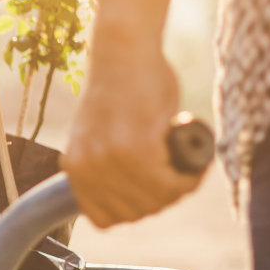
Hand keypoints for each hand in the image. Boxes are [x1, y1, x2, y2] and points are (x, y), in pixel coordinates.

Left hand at [61, 36, 204, 226]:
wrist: (124, 50)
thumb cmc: (123, 87)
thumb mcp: (104, 136)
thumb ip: (111, 167)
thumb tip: (139, 199)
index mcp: (74, 167)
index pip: (106, 219)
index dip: (137, 209)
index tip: (156, 190)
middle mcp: (86, 169)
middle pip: (136, 213)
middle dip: (164, 198)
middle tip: (181, 174)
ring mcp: (109, 161)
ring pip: (157, 200)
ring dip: (180, 187)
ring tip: (188, 164)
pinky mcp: (135, 149)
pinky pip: (171, 184)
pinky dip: (190, 177)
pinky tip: (195, 162)